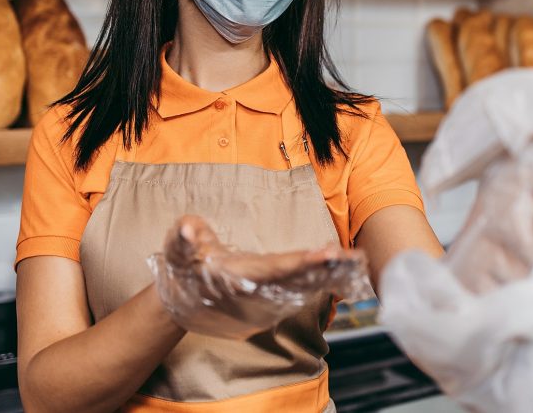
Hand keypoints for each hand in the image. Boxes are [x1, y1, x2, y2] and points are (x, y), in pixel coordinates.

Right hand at [149, 215, 367, 338]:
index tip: (325, 254)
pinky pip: (301, 291)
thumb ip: (184, 235)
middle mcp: (256, 293)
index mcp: (238, 276)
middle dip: (326, 269)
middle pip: (297, 280)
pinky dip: (322, 281)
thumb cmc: (183, 268)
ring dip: (330, 276)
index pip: (274, 269)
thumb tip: (189, 229)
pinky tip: (343, 270)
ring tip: (357, 261)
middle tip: (354, 258)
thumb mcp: (176, 248)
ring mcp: (264, 301)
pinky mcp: (270, 301)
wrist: (182, 302)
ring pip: (303, 288)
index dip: (300, 262)